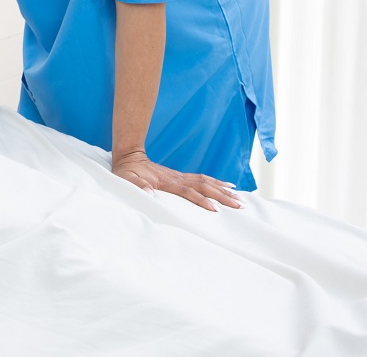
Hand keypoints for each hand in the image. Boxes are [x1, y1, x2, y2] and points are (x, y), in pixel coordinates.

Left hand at [112, 149, 242, 211]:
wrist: (129, 156)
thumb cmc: (126, 172)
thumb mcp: (126, 180)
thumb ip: (136, 186)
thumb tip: (149, 192)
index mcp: (167, 182)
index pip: (188, 192)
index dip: (202, 201)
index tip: (216, 210)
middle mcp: (177, 178)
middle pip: (204, 186)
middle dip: (222, 196)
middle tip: (239, 206)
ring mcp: (180, 176)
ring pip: (206, 182)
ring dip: (223, 190)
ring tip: (239, 198)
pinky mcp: (180, 177)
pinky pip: (202, 179)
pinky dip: (216, 182)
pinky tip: (227, 186)